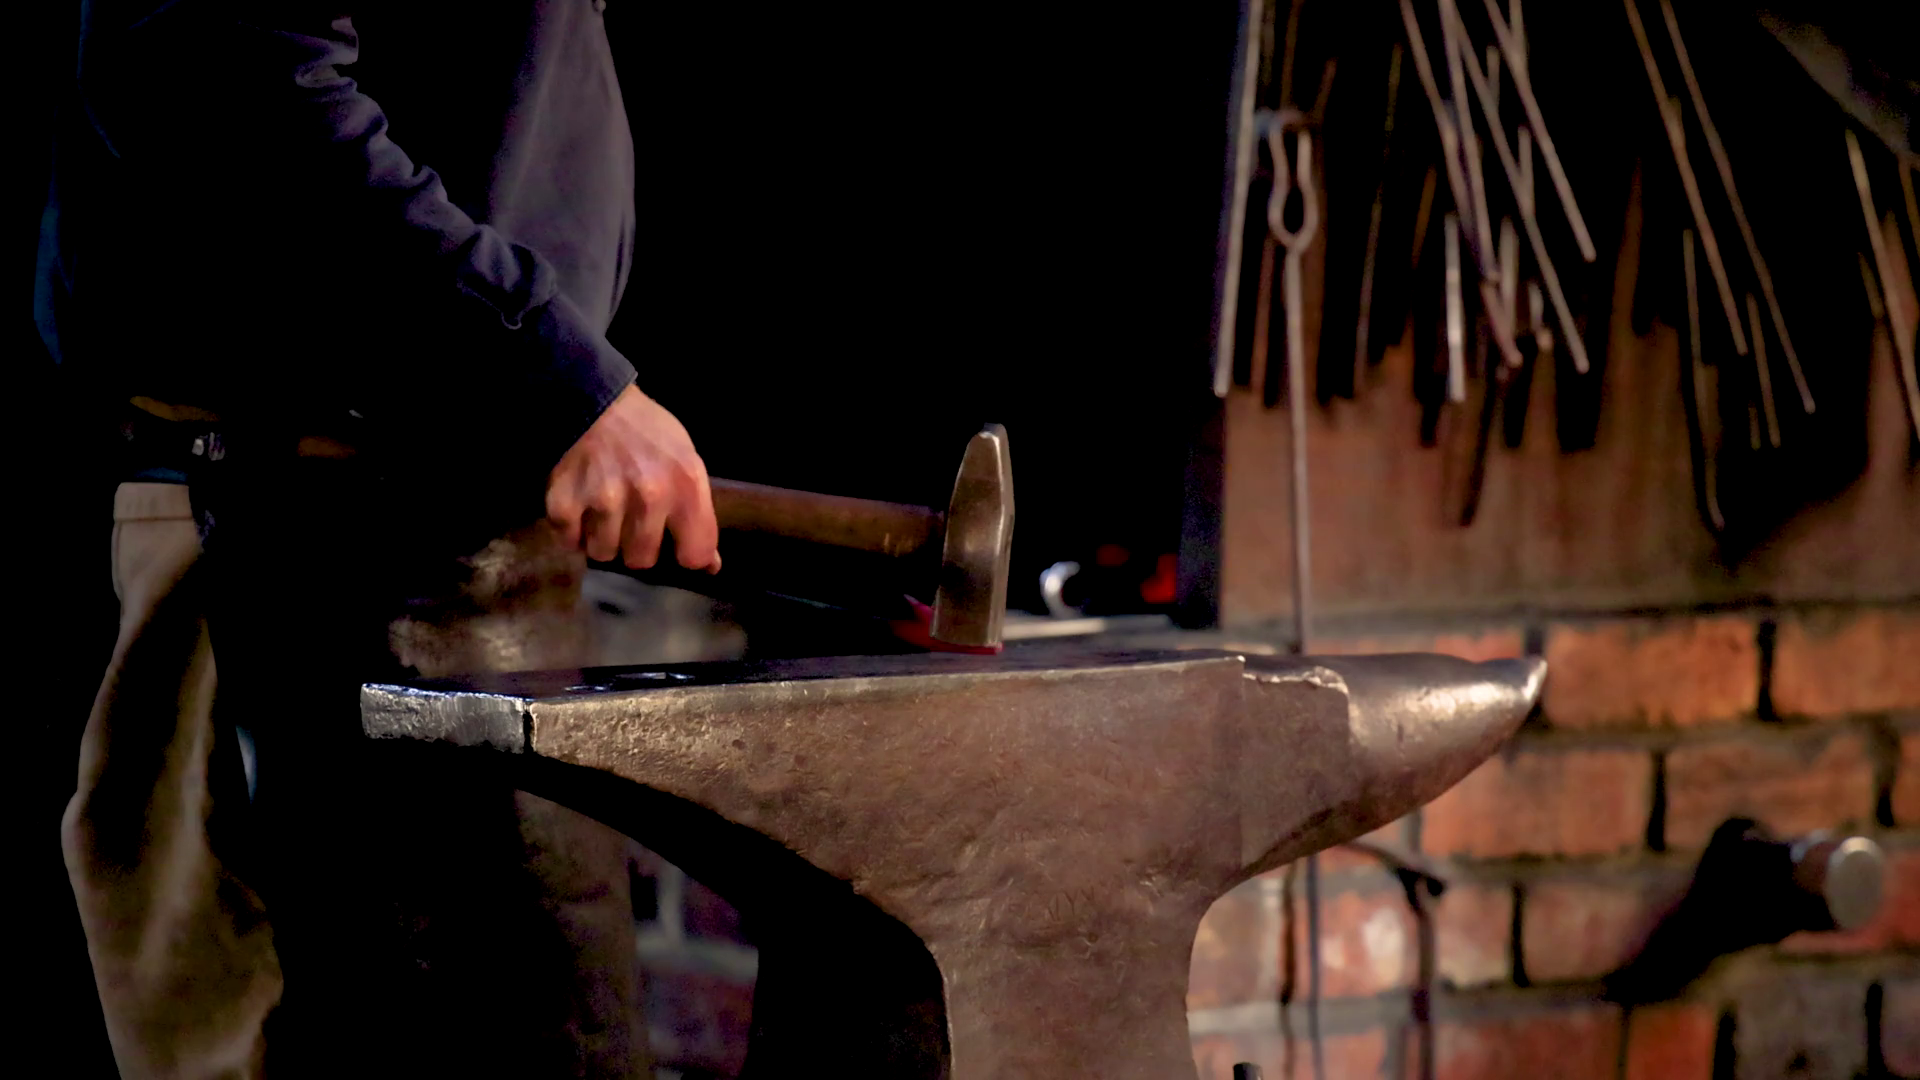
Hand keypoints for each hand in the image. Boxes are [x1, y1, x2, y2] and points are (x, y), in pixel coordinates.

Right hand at [546, 384, 720, 571]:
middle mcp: (649, 496)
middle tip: (630, 517)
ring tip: (603, 507)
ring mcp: (605, 500)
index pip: (694, 556)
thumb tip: (710, 565)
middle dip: (636, 545)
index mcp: (686, 485)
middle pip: (642, 560)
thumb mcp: (686, 460)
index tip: (676, 545)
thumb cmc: (647, 432)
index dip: (685, 555)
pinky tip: (579, 505)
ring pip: (604, 553)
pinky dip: (571, 530)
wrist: (592, 399)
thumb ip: (699, 513)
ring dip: (602, 537)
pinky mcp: (565, 502)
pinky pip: (569, 542)